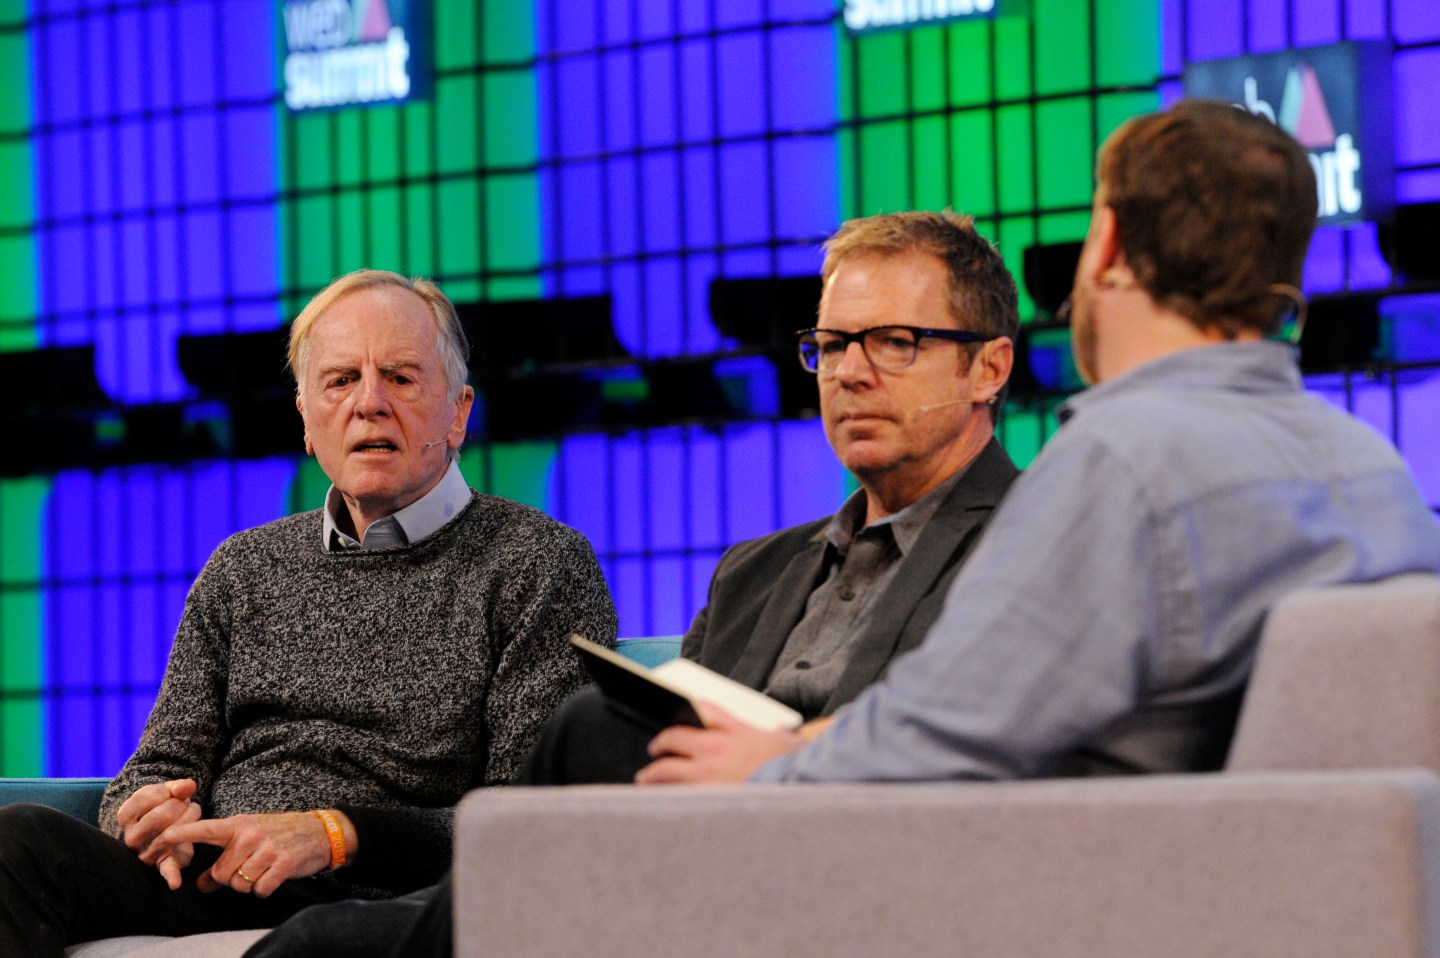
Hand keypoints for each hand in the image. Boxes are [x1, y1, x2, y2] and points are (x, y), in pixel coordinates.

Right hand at [115, 779, 202, 889]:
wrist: (164, 828)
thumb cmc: (164, 806)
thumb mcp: (166, 792)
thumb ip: (177, 787)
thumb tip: (188, 787)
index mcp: (126, 815)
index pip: (148, 796)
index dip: (168, 791)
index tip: (172, 794)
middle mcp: (131, 837)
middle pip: (161, 815)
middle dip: (180, 805)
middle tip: (185, 805)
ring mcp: (145, 852)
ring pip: (170, 834)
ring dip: (189, 819)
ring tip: (191, 814)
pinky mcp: (163, 864)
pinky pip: (166, 870)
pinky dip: (171, 876)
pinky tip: (175, 883)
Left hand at [161, 810, 344, 898]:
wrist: (321, 832)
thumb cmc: (281, 834)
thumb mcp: (251, 837)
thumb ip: (224, 857)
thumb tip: (200, 884)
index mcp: (239, 826)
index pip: (206, 830)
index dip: (183, 834)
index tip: (163, 838)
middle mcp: (250, 836)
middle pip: (221, 874)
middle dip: (231, 879)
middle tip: (248, 868)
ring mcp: (267, 849)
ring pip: (239, 885)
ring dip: (249, 884)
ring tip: (264, 869)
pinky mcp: (283, 864)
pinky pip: (260, 890)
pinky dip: (265, 888)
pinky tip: (275, 875)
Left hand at [635, 703, 806, 784]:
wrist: (799, 793)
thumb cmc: (793, 770)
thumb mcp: (786, 744)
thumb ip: (775, 738)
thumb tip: (778, 738)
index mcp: (737, 731)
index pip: (702, 709)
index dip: (687, 709)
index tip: (678, 715)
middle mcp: (718, 749)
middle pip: (675, 737)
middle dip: (661, 744)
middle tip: (655, 750)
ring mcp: (708, 776)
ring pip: (666, 770)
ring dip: (652, 774)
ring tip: (645, 779)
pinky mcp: (704, 800)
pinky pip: (675, 797)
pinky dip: (664, 797)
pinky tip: (659, 801)